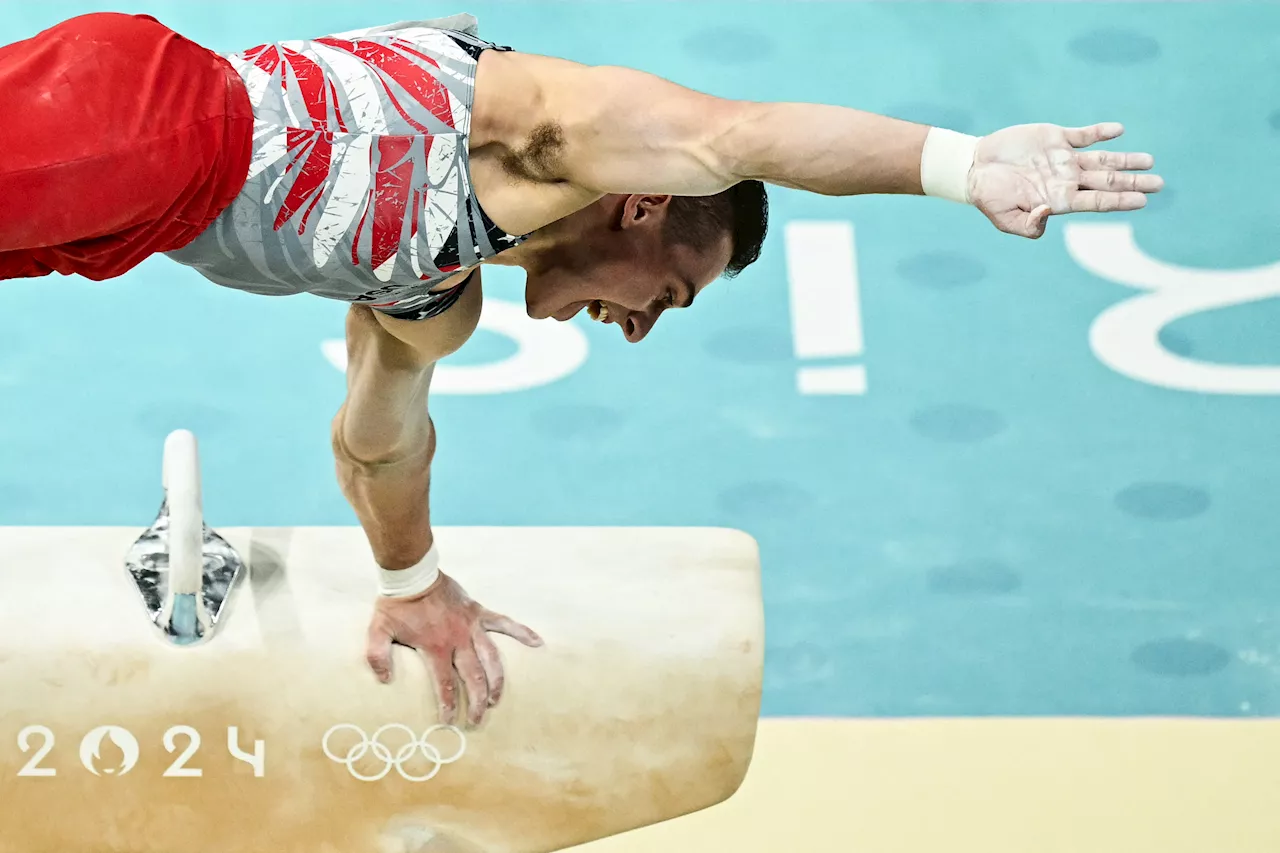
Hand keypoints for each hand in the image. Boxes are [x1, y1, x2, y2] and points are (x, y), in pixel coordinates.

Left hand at [365, 571, 543, 726]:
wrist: (413, 574)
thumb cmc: (397, 604)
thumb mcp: (378, 630)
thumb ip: (377, 656)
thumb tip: (384, 680)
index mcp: (436, 647)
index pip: (446, 684)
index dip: (449, 705)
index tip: (450, 722)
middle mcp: (458, 640)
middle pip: (474, 677)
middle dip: (478, 702)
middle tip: (478, 720)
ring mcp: (472, 626)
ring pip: (492, 658)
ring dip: (497, 681)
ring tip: (497, 699)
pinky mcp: (478, 612)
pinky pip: (504, 623)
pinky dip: (521, 632)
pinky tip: (537, 643)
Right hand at [968, 122, 1162, 238]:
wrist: (975, 169)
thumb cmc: (989, 198)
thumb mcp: (1005, 219)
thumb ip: (1028, 224)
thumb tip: (1049, 214)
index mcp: (1059, 200)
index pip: (1097, 202)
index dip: (1121, 201)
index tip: (1143, 201)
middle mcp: (1067, 180)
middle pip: (1108, 181)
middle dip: (1134, 182)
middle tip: (1160, 184)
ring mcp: (1063, 159)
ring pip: (1103, 159)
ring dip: (1126, 160)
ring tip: (1149, 161)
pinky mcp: (1055, 138)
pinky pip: (1084, 135)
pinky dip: (1101, 133)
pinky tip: (1118, 131)